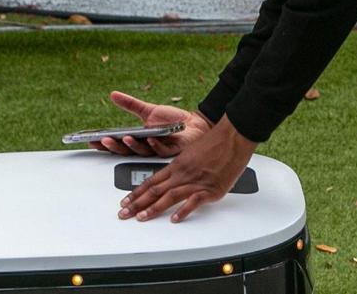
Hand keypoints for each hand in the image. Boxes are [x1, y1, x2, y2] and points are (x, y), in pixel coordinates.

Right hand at [89, 91, 212, 156]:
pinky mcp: (172, 150)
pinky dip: (155, 145)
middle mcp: (147, 147)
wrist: (193, 124)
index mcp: (139, 139)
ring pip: (142, 152)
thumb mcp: (148, 110)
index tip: (92, 141)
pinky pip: (162, 150)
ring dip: (133, 146)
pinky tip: (150, 138)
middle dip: (115, 147)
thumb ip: (130, 104)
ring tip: (127, 138)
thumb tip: (113, 94)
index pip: (118, 144)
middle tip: (105, 141)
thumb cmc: (172, 121)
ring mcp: (158, 150)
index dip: (105, 144)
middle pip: (127, 151)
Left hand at [118, 115, 256, 222]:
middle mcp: (182, 174)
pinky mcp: (210, 189)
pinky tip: (174, 219)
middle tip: (124, 214)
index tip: (126, 201)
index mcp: (177, 165)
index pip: (151, 181)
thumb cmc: (215, 143)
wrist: (232, 137)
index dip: (136, 193)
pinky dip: (183, 211)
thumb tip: (174, 178)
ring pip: (169, 196)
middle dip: (137, 204)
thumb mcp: (192, 153)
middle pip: (155, 190)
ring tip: (141, 218)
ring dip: (154, 208)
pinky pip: (193, 201)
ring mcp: (195, 181)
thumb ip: (182, 168)